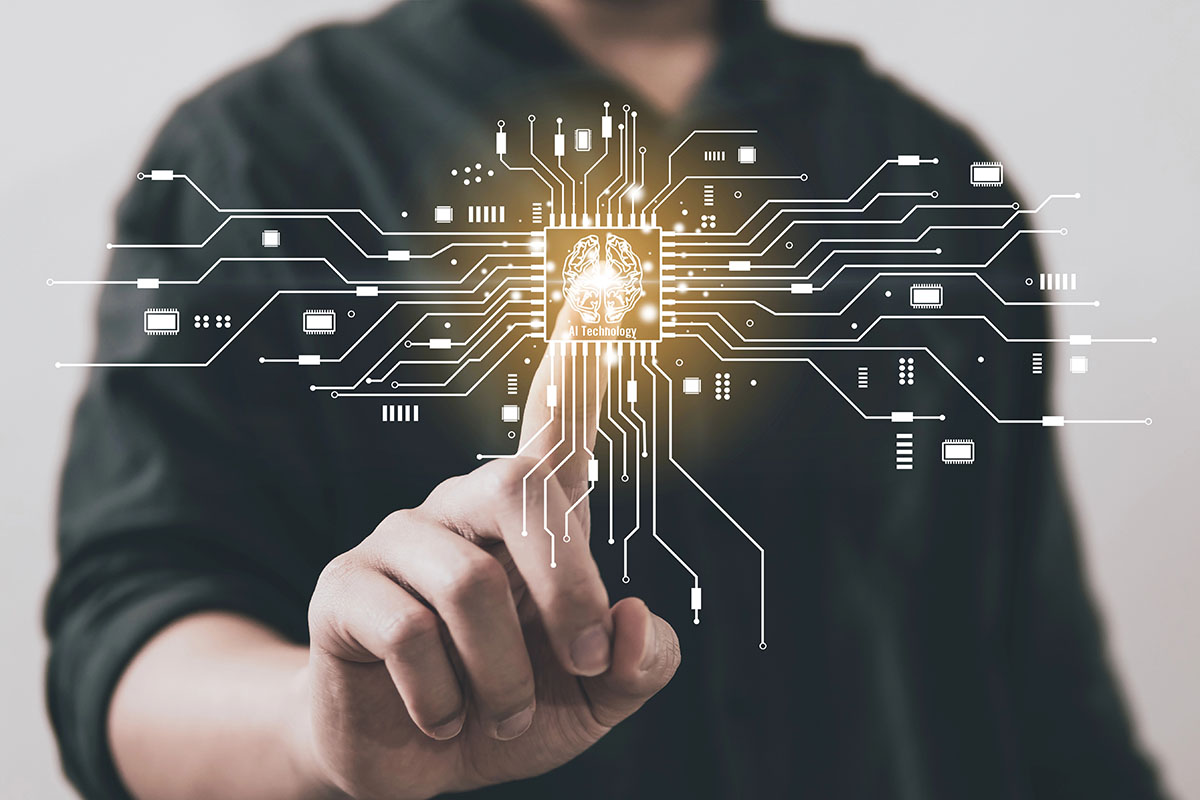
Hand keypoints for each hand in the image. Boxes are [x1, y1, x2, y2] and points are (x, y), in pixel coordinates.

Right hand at [302, 310, 680, 798]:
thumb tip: (634, 619)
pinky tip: (440, 718)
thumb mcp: (592, 700)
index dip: (578, 363)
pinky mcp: (345, 586)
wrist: (416, 765)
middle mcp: (465, 508)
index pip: (557, 425)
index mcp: (533, 521)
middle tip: (586, 664)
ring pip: (469, 585)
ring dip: (504, 677)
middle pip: (520, 488)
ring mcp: (399, 539)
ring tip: (500, 718)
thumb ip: (636, 665)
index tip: (598, 289)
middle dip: (567, 588)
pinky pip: (409, 633)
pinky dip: (442, 700)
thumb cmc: (510, 709)